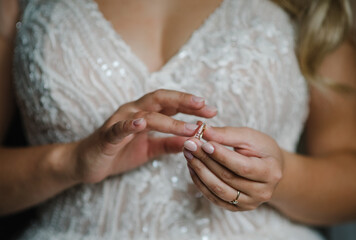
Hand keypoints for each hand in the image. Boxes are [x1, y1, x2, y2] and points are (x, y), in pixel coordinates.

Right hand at [70, 89, 216, 182]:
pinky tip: (142, 123)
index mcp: (146, 114)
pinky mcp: (108, 134)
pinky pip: (120, 127)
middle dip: (184, 101)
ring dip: (170, 120)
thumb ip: (170, 144)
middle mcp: (134, 111)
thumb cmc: (120, 153)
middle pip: (161, 99)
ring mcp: (121, 120)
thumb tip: (194, 140)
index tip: (212, 111)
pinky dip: (131, 124)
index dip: (191, 105)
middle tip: (205, 107)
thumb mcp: (150, 150)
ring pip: (147, 114)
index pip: (171, 104)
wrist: (88, 163)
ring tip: (189, 127)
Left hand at [183, 126, 282, 210]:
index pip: (242, 167)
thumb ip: (227, 134)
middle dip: (205, 160)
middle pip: (228, 178)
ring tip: (188, 155)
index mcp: (271, 172)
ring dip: (200, 172)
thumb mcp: (249, 137)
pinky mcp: (237, 207)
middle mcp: (263, 192)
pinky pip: (214, 198)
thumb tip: (204, 130)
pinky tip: (193, 167)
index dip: (221, 156)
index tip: (204, 143)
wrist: (270, 168)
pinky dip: (200, 183)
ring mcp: (250, 203)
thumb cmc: (261, 149)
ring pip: (219, 191)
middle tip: (189, 145)